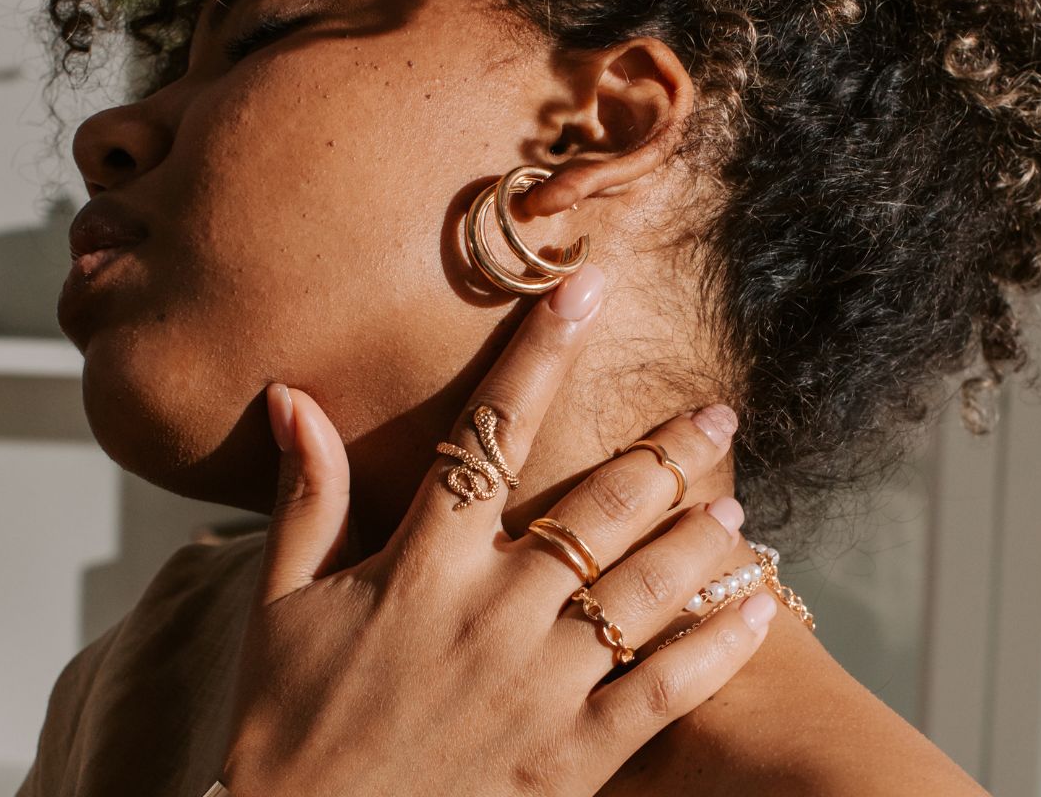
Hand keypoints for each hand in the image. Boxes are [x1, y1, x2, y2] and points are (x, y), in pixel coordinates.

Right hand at [220, 265, 777, 795]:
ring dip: (703, 537)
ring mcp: (540, 682)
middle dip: (667, 453)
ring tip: (740, 509)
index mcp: (422, 564)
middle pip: (600, 505)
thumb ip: (305, 498)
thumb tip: (293, 396)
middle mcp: (493, 609)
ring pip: (647, 587)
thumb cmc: (288, 722)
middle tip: (719, 418)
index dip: (539, 353)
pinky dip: (720, 644)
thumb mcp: (280, 603)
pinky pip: (664, 688)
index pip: (489, 434)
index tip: (586, 289)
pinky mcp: (573, 754)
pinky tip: (760, 607)